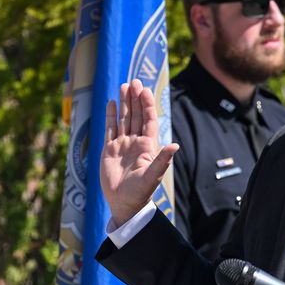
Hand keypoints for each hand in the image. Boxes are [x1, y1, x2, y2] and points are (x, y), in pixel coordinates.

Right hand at [100, 80, 178, 225]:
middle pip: (136, 115)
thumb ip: (162, 160)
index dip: (146, 104)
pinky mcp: (109, 149)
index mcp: (147, 146)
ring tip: (124, 86)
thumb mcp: (153, 176)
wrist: (124, 204)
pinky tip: (112, 103)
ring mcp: (122, 144)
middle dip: (135, 98)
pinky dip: (111, 116)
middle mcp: (135, 142)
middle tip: (134, 81)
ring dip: (124, 103)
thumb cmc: (141, 192)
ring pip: (124, 119)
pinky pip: (110, 129)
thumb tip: (175, 146)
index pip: (148, 120)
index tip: (144, 89)